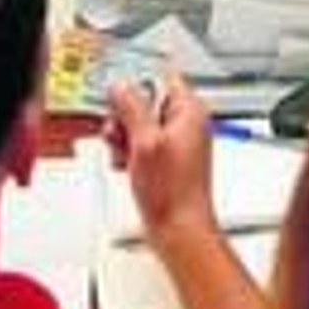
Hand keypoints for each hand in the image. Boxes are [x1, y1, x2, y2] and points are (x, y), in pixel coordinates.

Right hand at [106, 74, 217, 246]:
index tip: (119, 98)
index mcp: (189, 111)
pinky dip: (129, 154)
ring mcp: (176, 143)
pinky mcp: (166, 160)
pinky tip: (128, 167)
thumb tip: (121, 86)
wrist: (179, 230)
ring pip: (139, 125)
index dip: (136, 86)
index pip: (160, 79)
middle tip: (122, 137)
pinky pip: (141, 145)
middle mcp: (186, 123)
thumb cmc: (173, 192)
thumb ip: (132, 108)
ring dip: (124, 139)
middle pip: (145, 103)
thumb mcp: (145, 142)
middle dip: (126, 119)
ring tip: (126, 157)